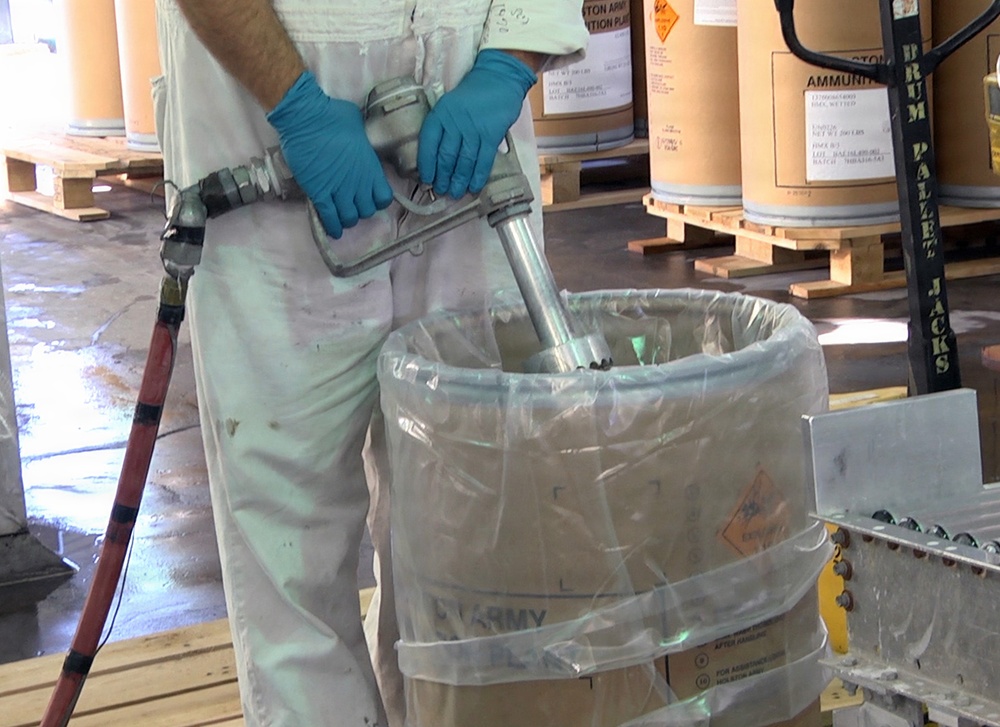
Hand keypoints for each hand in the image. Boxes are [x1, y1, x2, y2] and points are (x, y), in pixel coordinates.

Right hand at [267, 71, 392, 238]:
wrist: (304, 117)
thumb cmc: (332, 115)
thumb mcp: (359, 127)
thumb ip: (363, 140)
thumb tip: (360, 139)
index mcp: (370, 167)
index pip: (383, 198)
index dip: (378, 200)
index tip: (371, 196)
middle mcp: (358, 183)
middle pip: (366, 211)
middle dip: (361, 211)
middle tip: (353, 205)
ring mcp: (338, 190)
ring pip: (349, 218)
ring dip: (347, 220)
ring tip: (342, 216)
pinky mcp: (318, 193)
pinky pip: (329, 218)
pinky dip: (332, 227)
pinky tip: (332, 230)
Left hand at [417, 50, 536, 198]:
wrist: (499, 79)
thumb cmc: (473, 94)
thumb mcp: (450, 104)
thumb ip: (444, 126)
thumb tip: (438, 156)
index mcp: (441, 114)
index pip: (428, 143)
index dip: (426, 164)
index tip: (426, 179)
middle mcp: (455, 123)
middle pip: (446, 157)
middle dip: (442, 177)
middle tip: (441, 191)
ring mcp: (474, 130)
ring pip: (464, 162)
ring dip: (458, 181)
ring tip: (455, 193)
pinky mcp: (491, 135)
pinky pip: (483, 161)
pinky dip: (478, 177)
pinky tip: (473, 187)